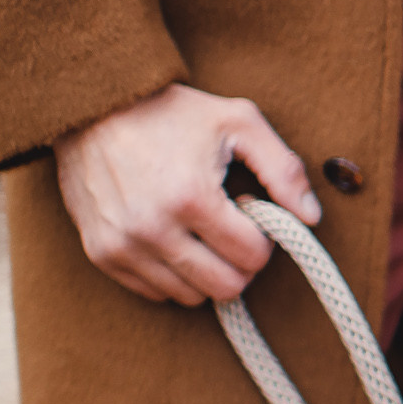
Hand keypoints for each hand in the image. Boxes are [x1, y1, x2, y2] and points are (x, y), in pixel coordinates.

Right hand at [54, 83, 320, 305]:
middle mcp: (152, 228)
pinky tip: (173, 235)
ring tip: (199, 227)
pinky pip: (156, 292)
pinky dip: (174, 274)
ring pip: (192, 297)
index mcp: (190, 197)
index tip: (247, 206)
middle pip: (226, 287)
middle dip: (240, 261)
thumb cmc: (171, 111)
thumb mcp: (239, 122)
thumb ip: (284, 170)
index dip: (263, 235)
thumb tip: (311, 218)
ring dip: (207, 270)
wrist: (91, 106)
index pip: (253, 257)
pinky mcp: (101, 254)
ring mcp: (122, 245)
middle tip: (230, 226)